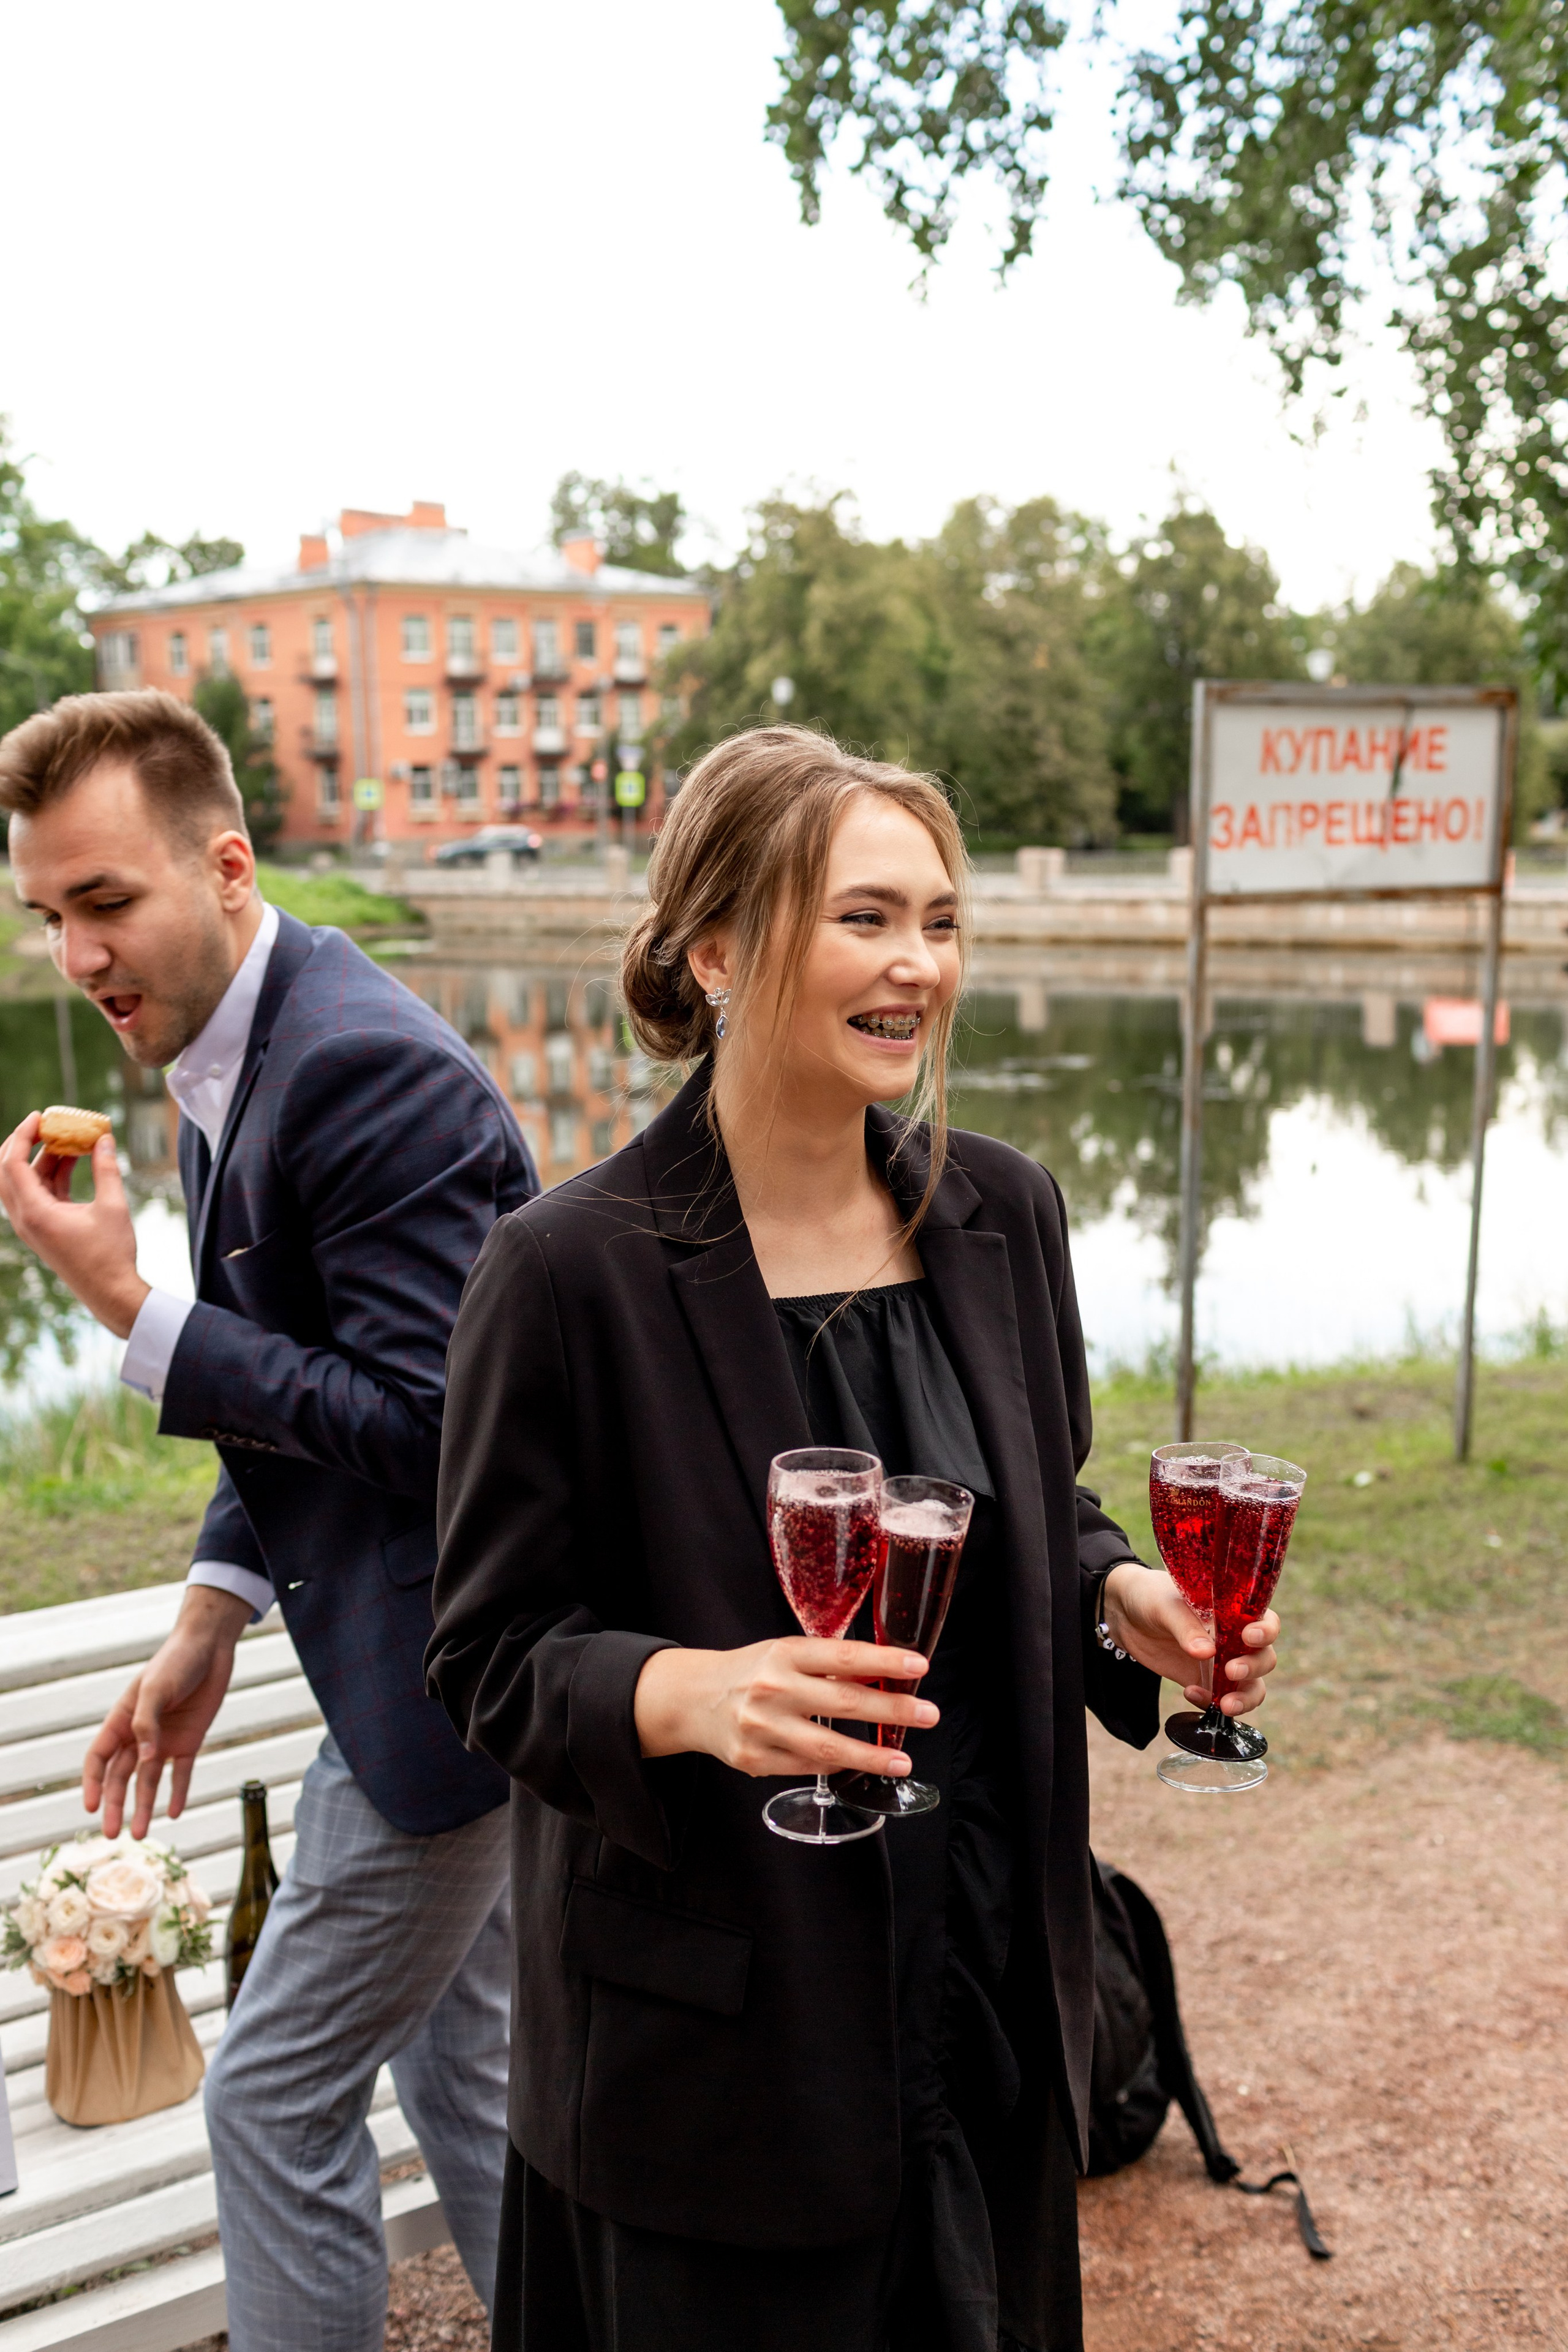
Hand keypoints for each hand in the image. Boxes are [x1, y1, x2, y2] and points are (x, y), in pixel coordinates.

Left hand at [0, 1118, 148, 1338]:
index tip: (40, 1116)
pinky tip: (73, 1160)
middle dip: (22, 1143)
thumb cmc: (111, 1254)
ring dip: (40, 1159)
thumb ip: (106, 1169)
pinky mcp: (42, 1229)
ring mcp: (31, 1225)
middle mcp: (25, 1219)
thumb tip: (104, 1138)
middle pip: (6, 1171)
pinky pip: (38, 1194)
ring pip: (22, 1182)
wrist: (110, 1293)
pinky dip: (50, 1175)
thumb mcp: (112, 1207)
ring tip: (67, 1140)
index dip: (22, 1135)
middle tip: (43, 1124)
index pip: (11, 1164)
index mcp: (34, 1213)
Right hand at [83, 1587, 251, 1835]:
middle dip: (115, 1806)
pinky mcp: (189, 1741)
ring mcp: (164, 1740)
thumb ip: (146, 1723)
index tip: (91, 1808)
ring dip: (143, 1806)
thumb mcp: (156, 1689)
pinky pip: (181, 1774)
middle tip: (112, 1834)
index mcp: (121, 1721)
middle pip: (121, 1777)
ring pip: (148, 1781)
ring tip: (139, 1833)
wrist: (209, 1648)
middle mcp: (139, 1735)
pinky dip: (178, 1793)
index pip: (98, 1759)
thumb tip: (144, 1759)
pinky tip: (174, 1813)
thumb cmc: (175, 1662)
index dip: (93, 1784)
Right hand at [634, 1637, 935, 1778]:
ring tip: (903, 1760)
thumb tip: (886, 1675)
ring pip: (829, 1747)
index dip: (884, 1660)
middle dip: (892, 1709)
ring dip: (872, 1755)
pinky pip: (807, 1767)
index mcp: (784, 1653)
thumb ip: (828, 1664)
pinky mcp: (754, 1760)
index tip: (918, 1665)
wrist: (695, 1700)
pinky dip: (837, 1765)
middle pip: (844, 1701)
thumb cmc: (752, 1672)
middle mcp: (772, 1688)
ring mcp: (762, 1727)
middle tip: (929, 1715)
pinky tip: (858, 1763)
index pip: (843, 1655)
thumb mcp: (786, 1654)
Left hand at [1103, 1563, 1278, 1717]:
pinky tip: (1190, 1693)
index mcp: (1233, 1611)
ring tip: (1224, 1704)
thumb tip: (1206, 1653)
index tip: (1249, 1637)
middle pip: (1264, 1658)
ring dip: (1244, 1698)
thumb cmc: (1150, 1596)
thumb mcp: (1165, 1606)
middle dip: (1254, 1668)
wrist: (1124, 1614)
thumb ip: (1186, 1627)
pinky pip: (1220, 1699)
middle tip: (1231, 1671)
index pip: (1266, 1622)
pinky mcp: (1203, 1681)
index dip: (1265, 1632)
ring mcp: (1221, 1663)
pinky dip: (1212, 1703)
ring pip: (1251, 1686)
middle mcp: (1234, 1639)